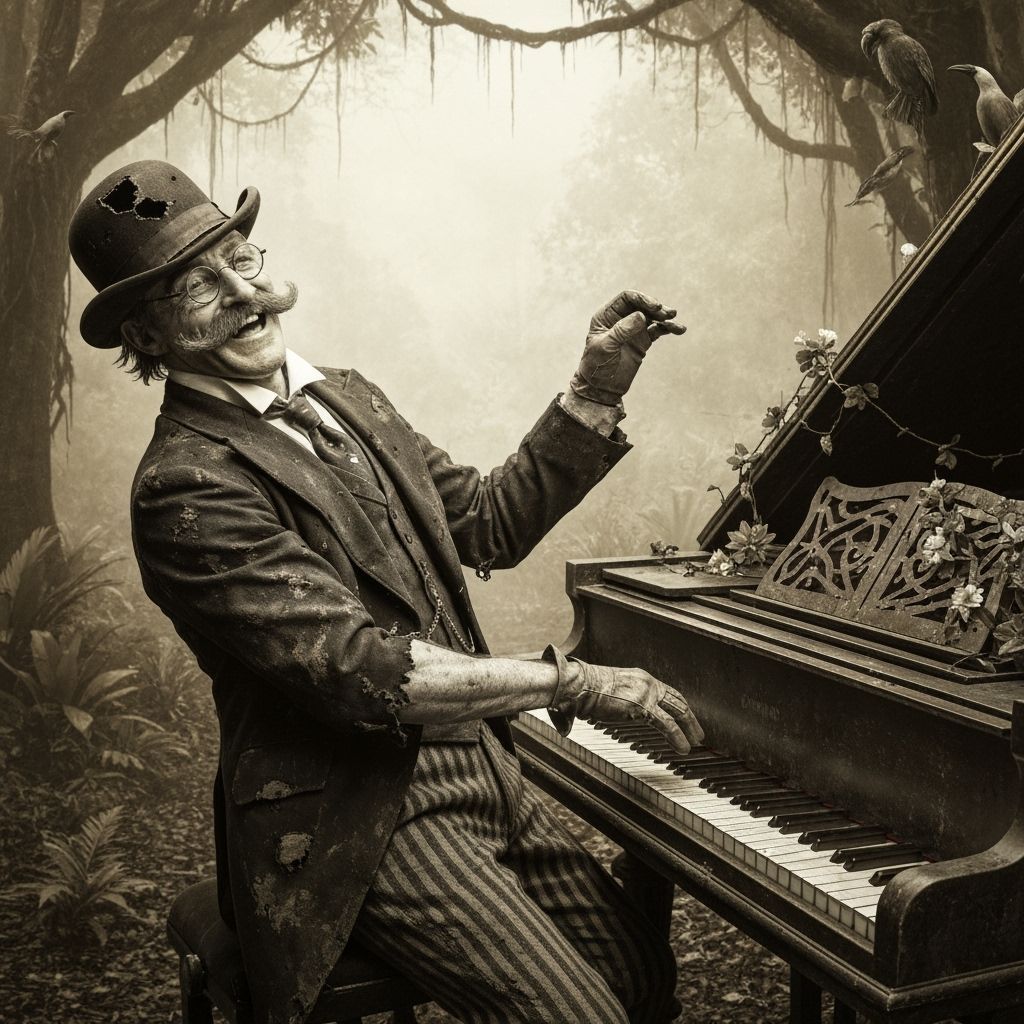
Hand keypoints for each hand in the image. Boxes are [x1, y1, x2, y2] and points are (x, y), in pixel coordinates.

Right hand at [555, 658, 704, 754]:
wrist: (581, 685)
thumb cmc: (587, 689)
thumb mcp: (611, 690)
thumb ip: (622, 699)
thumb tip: (620, 710)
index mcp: (642, 678)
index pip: (668, 692)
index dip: (678, 705)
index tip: (685, 716)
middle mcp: (648, 683)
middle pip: (677, 700)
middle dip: (690, 717)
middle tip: (698, 731)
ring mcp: (647, 694)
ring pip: (677, 711)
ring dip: (689, 728)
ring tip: (695, 741)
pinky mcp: (643, 706)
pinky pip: (667, 725)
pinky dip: (678, 737)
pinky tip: (682, 747)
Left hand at [570, 290, 685, 404]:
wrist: (601, 388)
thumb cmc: (597, 366)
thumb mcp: (606, 347)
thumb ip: (622, 330)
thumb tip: (641, 316)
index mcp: (607, 315)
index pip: (627, 298)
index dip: (642, 298)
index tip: (655, 307)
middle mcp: (621, 318)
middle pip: (642, 304)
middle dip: (656, 308)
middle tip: (668, 314)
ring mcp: (633, 329)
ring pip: (652, 316)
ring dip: (665, 317)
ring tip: (676, 324)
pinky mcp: (642, 340)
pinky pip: (658, 330)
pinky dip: (668, 328)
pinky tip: (679, 330)